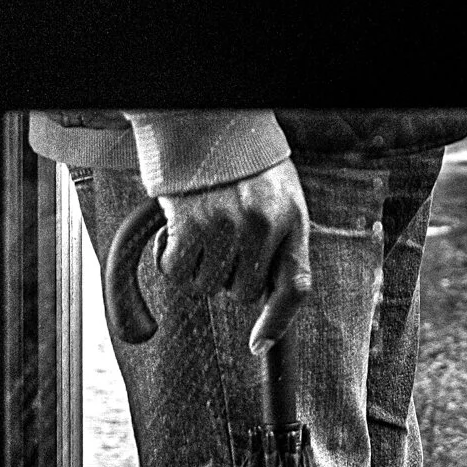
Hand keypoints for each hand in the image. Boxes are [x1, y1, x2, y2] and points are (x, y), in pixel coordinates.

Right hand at [157, 160, 311, 353]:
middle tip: (225, 241)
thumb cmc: (246, 163)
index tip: (258, 344)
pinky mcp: (190, 224)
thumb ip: (281, 240)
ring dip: (201, 268)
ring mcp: (226, 225)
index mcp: (292, 217)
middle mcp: (263, 224)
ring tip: (204, 227)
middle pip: (243, 293)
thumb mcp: (281, 194)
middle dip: (231, 277)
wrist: (209, 122)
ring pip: (207, 287)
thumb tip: (267, 300)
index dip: (277, 322)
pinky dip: (172, 260)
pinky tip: (178, 230)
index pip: (294, 285)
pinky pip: (177, 273)